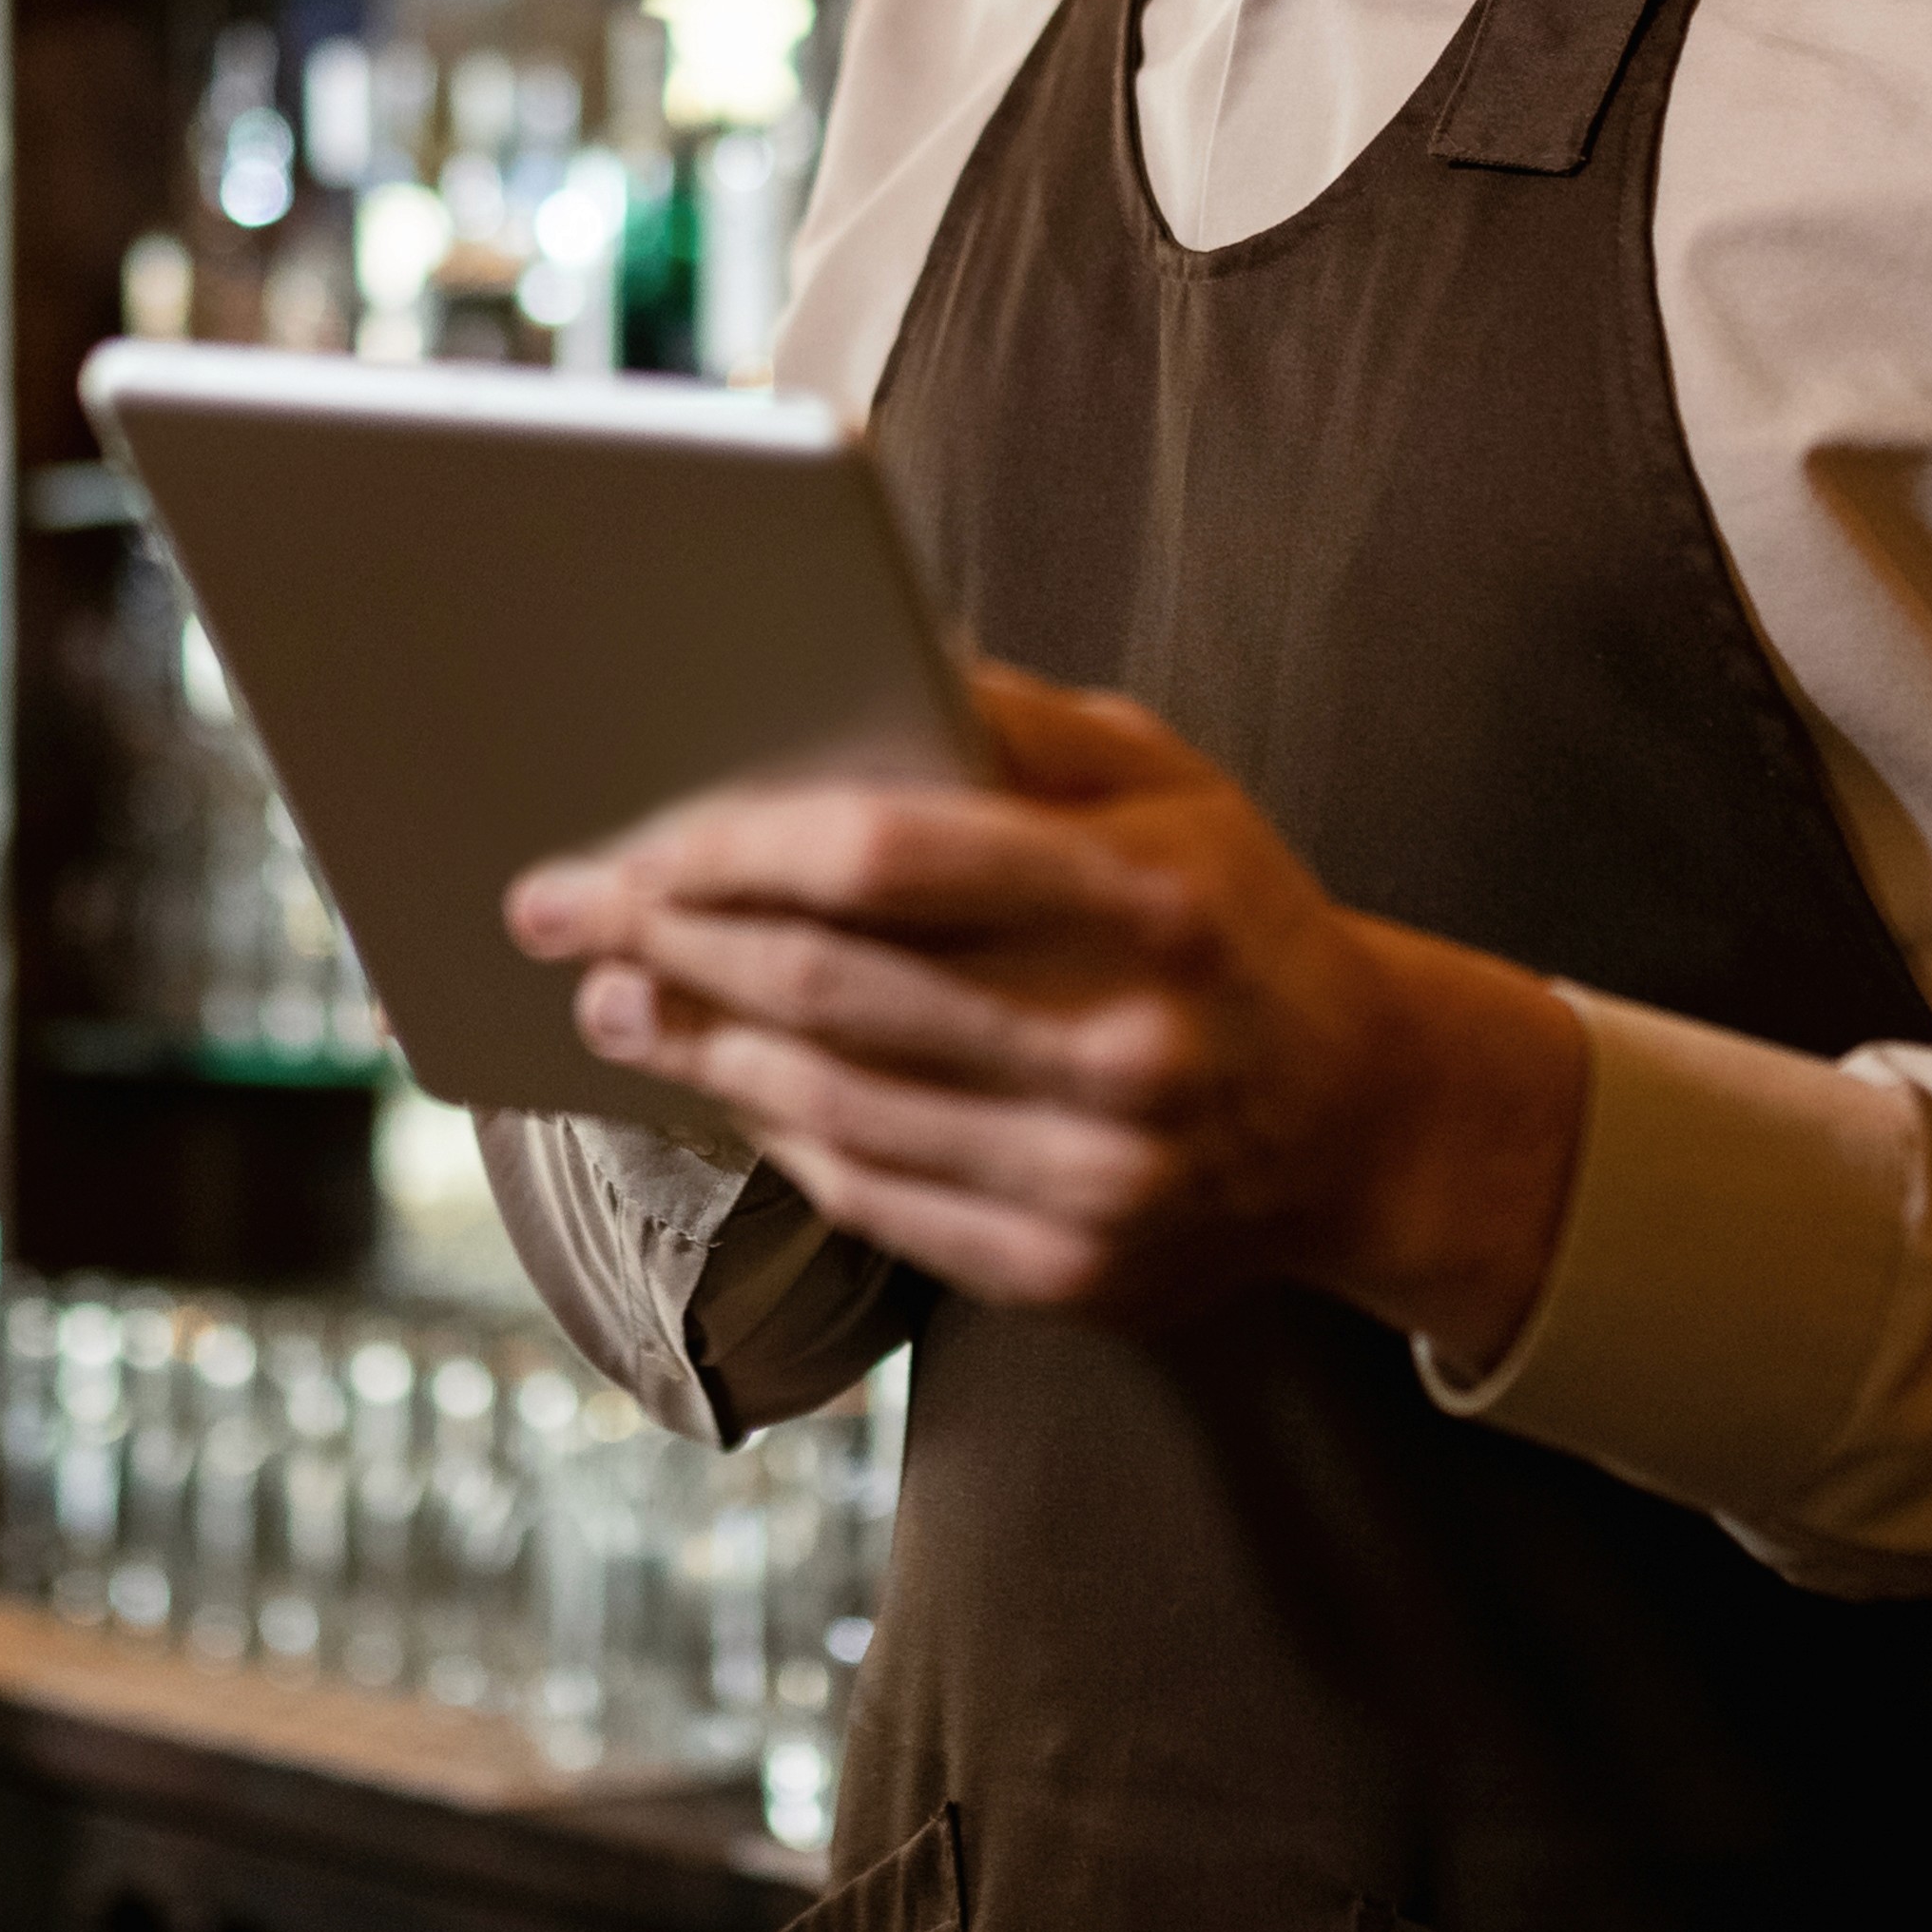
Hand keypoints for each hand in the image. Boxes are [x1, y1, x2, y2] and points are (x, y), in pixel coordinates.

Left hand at [501, 665, 1587, 1357]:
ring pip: (834, 1108)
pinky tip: (722, 1085)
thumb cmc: (1230, 917)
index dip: (736, 848)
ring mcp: (1102, 1178)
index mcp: (1151, 896)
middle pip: (835, 991)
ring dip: (698, 1051)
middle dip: (672, 943)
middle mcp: (1128, 1045)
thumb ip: (1015, 724)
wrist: (1368, 1119)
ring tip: (614, 996)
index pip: (888, 861)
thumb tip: (860, 660)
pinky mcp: (1074, 1272)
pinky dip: (780, 1140)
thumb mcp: (1164, 781)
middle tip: (563, 910)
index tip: (630, 838)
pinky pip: (877, 1202)